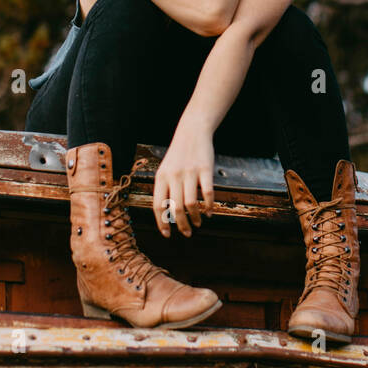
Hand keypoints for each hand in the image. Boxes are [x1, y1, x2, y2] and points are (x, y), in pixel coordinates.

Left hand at [153, 119, 214, 236]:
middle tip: (187, 233)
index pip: (158, 206)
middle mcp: (174, 176)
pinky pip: (207, 193)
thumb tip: (166, 217)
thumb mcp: (165, 170)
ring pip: (191, 204)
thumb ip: (164, 190)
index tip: (167, 235)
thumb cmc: (177, 156)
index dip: (162, 223)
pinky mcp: (205, 169)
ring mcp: (190, 172)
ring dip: (195, 218)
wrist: (191, 132)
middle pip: (175, 208)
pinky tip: (209, 212)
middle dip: (181, 225)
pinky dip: (208, 206)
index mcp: (161, 178)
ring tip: (198, 223)